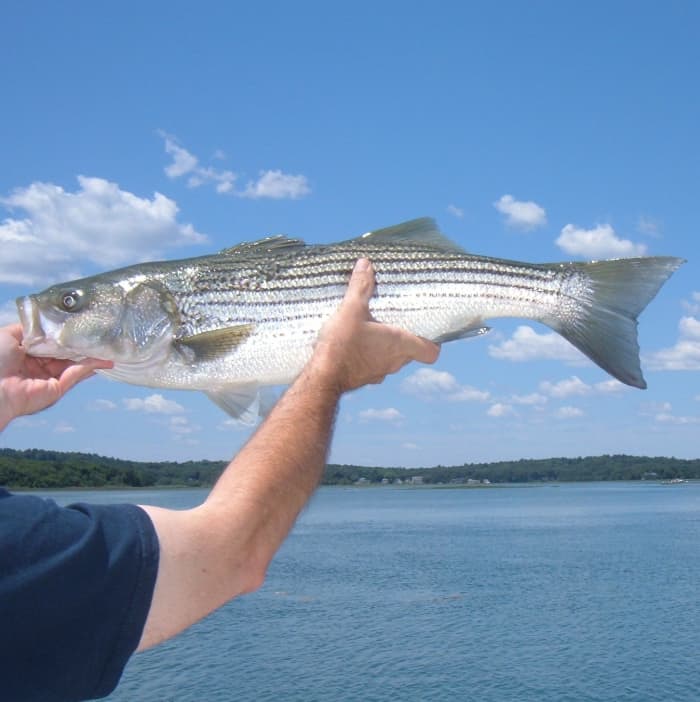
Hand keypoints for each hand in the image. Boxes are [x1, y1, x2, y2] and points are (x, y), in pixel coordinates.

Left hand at [0, 324, 112, 429]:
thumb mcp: (9, 334)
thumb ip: (31, 328)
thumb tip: (49, 321)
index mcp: (26, 355)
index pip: (51, 344)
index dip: (65, 335)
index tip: (80, 326)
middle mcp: (38, 368)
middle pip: (65, 354)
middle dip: (81, 344)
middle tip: (98, 334)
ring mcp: (48, 380)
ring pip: (73, 364)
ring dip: (90, 356)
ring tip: (107, 346)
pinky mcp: (56, 390)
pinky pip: (75, 375)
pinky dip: (89, 367)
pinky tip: (103, 360)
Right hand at [311, 258, 439, 393]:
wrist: (322, 377)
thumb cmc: (342, 345)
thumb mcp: (351, 309)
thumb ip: (361, 287)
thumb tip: (366, 264)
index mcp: (399, 344)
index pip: (431, 352)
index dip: (433, 342)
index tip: (427, 330)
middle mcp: (394, 362)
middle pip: (411, 352)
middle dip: (405, 337)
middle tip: (396, 320)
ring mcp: (379, 373)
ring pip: (392, 359)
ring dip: (386, 347)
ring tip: (374, 330)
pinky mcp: (363, 378)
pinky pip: (373, 366)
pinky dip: (369, 356)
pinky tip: (356, 344)